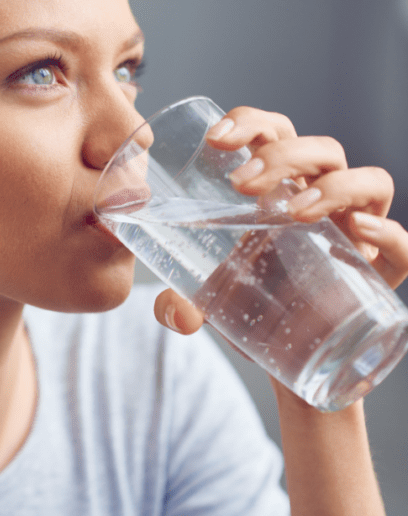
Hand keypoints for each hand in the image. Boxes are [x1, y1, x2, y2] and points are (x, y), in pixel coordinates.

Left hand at [154, 106, 407, 334]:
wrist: (291, 359)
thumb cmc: (253, 308)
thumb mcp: (210, 299)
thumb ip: (181, 303)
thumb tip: (175, 315)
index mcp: (280, 190)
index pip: (274, 134)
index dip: (251, 123)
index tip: (216, 140)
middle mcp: (324, 201)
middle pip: (320, 150)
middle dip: (282, 155)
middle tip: (241, 186)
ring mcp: (357, 233)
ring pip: (370, 181)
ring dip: (334, 186)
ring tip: (294, 211)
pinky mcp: (380, 273)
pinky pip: (402, 246)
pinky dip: (388, 233)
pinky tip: (357, 231)